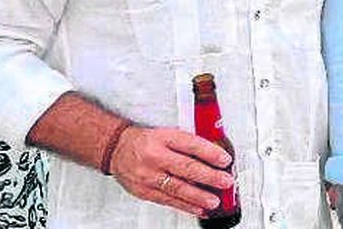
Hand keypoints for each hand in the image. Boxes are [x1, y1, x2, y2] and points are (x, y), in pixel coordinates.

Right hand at [107, 126, 233, 217]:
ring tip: (214, 201)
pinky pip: (167, 200)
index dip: (210, 153)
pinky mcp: (144, 191)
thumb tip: (216, 155)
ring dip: (199, 196)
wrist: (117, 149)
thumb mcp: (168, 133)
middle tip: (225, 182)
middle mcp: (154, 156)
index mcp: (163, 138)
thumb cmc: (145, 141)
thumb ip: (190, 143)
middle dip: (209, 177)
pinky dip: (185, 206)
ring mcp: (147, 176)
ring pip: (177, 188)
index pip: (190, 144)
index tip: (225, 160)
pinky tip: (198, 208)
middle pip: (185, 167)